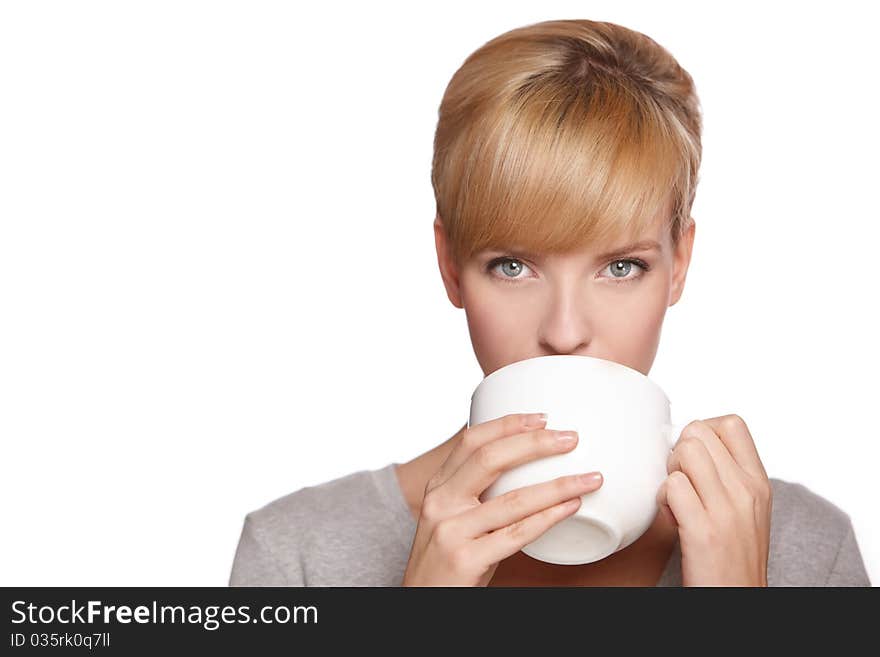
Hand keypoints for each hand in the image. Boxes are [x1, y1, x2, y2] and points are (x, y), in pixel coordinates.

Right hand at [401, 412, 603, 585]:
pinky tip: (571, 508)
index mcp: (438, 487)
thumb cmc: (446, 561)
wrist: (423, 602)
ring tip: (589, 478)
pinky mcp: (466, 559)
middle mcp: (441, 503)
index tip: (543, 417)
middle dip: (535, 444)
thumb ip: (476, 493)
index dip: (507, 425)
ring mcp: (451, 531)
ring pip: (512, 499)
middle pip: (490, 459)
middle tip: (571, 439)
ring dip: (558, 486)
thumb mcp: (451, 517)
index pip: (471, 441)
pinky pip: (517, 534)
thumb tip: (527, 465)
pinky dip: (549, 518)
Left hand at [657, 414, 771, 585]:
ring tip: (675, 497)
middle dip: (678, 450)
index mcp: (758, 481)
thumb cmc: (733, 553)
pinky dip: (662, 498)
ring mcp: (727, 510)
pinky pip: (672, 486)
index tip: (695, 457)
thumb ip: (727, 475)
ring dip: (669, 471)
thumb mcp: (746, 508)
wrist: (738, 599)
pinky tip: (671, 516)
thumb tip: (689, 443)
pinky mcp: (704, 531)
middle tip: (680, 479)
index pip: (731, 423)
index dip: (702, 431)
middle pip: (698, 432)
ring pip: (684, 452)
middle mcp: (747, 490)